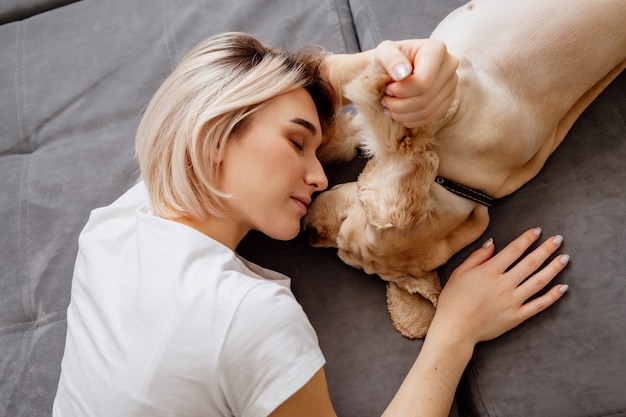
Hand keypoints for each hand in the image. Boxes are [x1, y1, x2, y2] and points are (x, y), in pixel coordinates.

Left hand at [373, 39, 458, 128]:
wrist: (395, 68)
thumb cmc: (389, 59)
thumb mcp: (384, 52)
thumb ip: (390, 58)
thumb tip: (402, 73)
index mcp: (436, 50)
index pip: (422, 82)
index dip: (401, 91)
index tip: (387, 88)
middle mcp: (450, 66)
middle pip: (424, 98)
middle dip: (399, 105)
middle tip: (385, 99)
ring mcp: (452, 84)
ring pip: (427, 111)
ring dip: (402, 114)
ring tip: (390, 106)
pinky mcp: (448, 99)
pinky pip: (431, 118)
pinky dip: (411, 120)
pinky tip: (399, 113)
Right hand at [431, 227, 569, 346]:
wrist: (455, 329)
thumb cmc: (453, 300)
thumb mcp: (459, 273)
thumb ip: (477, 257)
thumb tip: (492, 243)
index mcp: (489, 271)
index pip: (514, 250)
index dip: (527, 239)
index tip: (537, 231)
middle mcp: (504, 284)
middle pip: (530, 262)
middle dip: (546, 249)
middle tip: (558, 239)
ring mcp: (513, 301)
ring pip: (539, 281)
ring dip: (553, 268)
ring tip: (565, 258)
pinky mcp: (517, 317)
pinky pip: (539, 305)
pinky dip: (552, 296)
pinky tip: (563, 287)